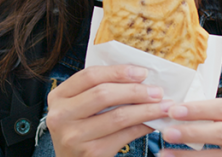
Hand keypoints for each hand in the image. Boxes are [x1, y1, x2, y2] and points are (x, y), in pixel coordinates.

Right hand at [46, 65, 172, 156]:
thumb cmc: (81, 130)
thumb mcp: (80, 108)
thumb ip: (99, 91)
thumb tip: (140, 78)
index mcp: (58, 97)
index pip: (90, 76)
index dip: (118, 72)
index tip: (142, 72)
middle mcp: (61, 116)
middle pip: (103, 94)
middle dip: (135, 91)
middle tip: (158, 91)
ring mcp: (74, 136)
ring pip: (118, 116)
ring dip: (145, 110)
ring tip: (163, 106)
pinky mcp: (91, 152)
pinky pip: (124, 135)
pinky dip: (143, 127)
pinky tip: (154, 123)